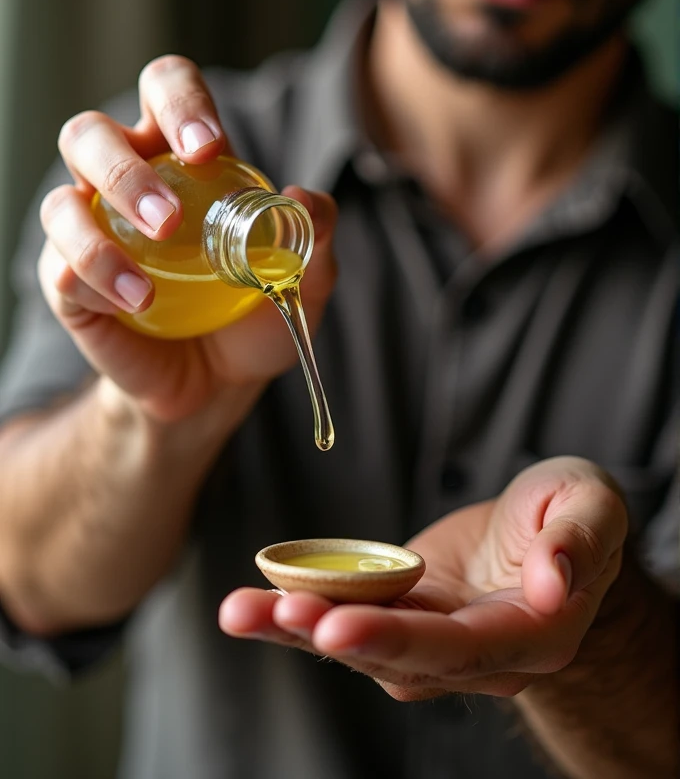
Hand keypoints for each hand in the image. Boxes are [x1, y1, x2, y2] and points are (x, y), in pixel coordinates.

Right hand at [38, 56, 337, 422]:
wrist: (219, 383)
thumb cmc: (254, 312)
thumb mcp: (304, 275)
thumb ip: (316, 231)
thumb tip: (302, 196)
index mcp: (183, 157)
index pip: (165, 90)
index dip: (179, 102)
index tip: (208, 148)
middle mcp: (128, 180)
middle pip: (89, 133)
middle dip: (125, 171)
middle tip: (171, 220)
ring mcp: (92, 230)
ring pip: (61, 202)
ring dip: (99, 236)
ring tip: (149, 283)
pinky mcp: (71, 284)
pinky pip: (60, 268)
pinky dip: (95, 283)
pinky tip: (137, 305)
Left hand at [219, 457, 627, 699]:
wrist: (546, 534)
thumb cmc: (573, 514)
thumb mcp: (592, 504)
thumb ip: (579, 539)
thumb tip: (554, 581)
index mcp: (530, 634)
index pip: (460, 649)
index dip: (398, 639)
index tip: (340, 626)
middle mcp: (477, 655)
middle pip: (398, 658)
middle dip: (332, 636)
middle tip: (273, 612)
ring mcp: (433, 640)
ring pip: (362, 646)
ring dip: (298, 628)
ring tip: (239, 611)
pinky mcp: (400, 616)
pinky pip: (348, 618)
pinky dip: (300, 610)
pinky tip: (255, 597)